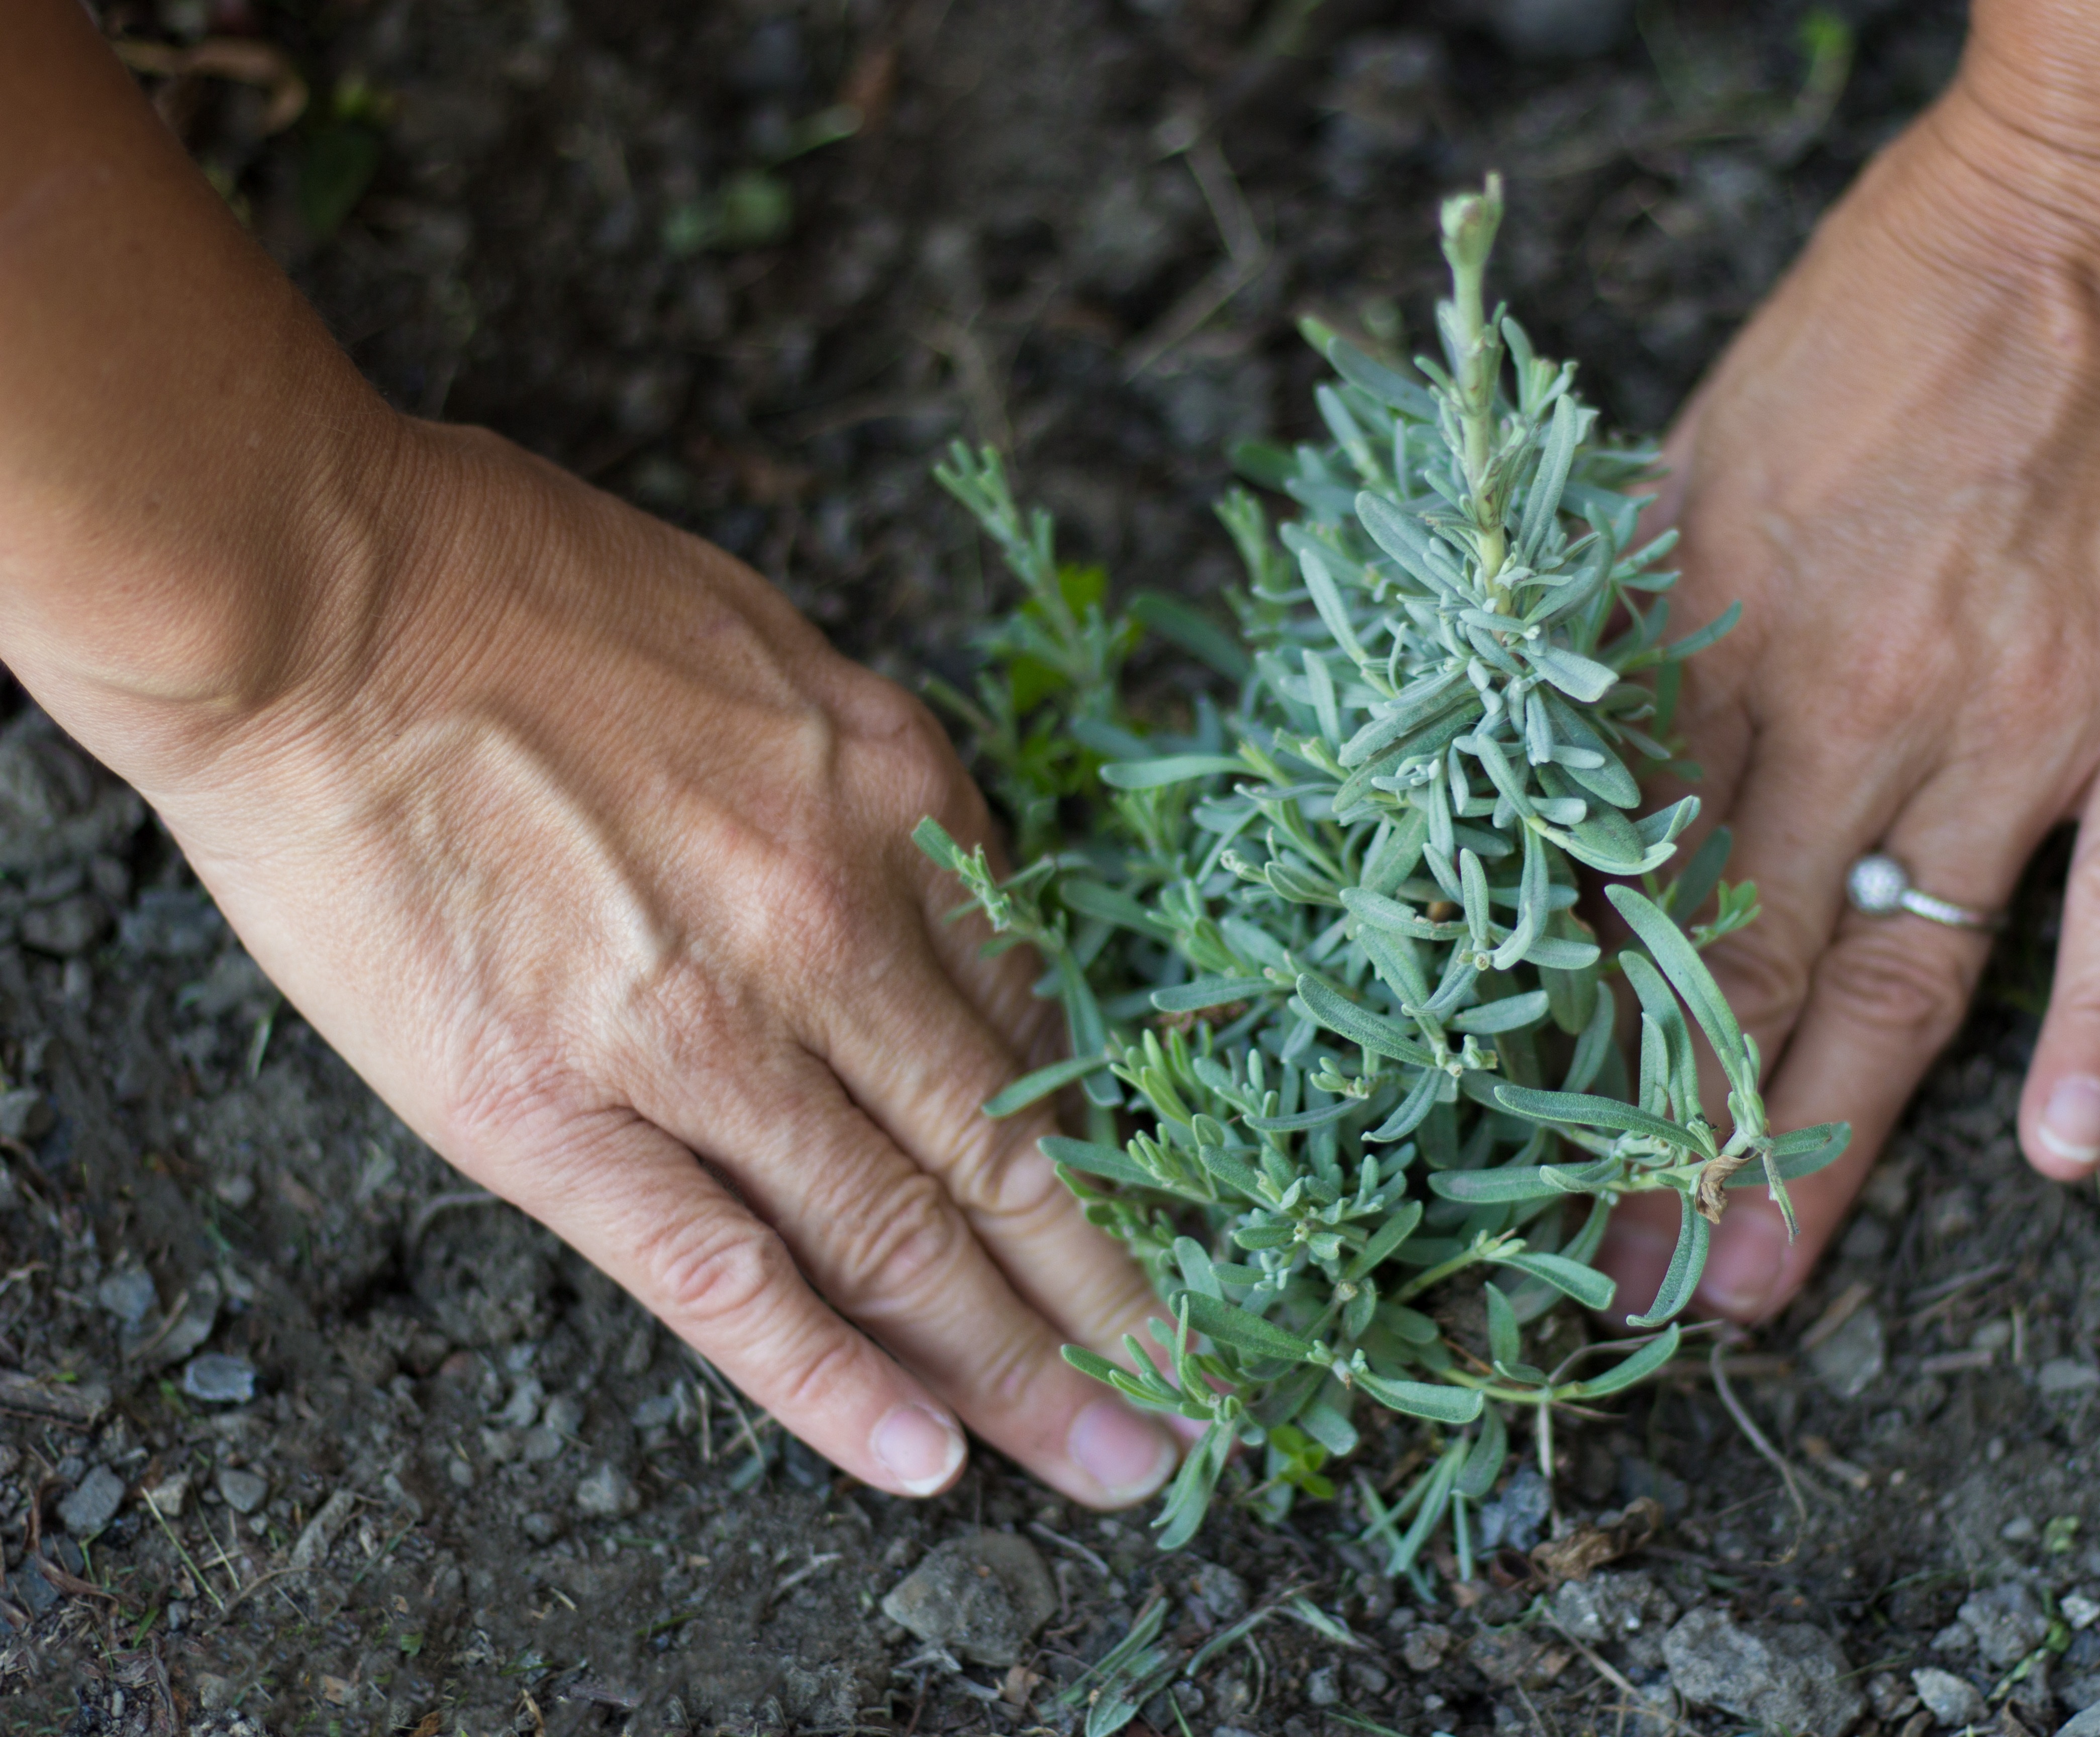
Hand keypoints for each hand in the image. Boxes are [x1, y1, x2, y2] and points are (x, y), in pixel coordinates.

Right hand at [128, 422, 1181, 1505]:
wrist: (313, 591)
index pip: (1039, 1027)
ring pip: (904, 1236)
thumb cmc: (526, 592)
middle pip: (1009, 1156)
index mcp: (898, 802)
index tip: (1160, 1236)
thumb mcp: (775, 657)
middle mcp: (832, 929)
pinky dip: (832, 1381)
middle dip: (1117, 1300)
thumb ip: (874, 798)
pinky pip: (728, 1275)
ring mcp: (701, 1032)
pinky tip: (918, 1459)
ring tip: (1111, 1465)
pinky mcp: (556, 1112)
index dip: (1113, 1156)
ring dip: (1020, 1370)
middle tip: (1198, 1406)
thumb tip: (952, 910)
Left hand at [1599, 34, 2099, 1321]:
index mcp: (1725, 639)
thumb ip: (1635, 636)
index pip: (1632, 893)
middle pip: (1749, 964)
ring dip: (1834, 1136)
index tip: (1530, 1169)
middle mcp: (1862, 699)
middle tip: (1627, 1288)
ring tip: (1764, 1278)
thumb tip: (1554, 791)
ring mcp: (2028, 713)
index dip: (1580, 1046)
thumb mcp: (1695, 458)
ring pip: (1908, 967)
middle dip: (1677, 1141)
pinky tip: (2063, 1156)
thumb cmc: (1886, 313)